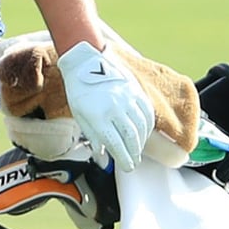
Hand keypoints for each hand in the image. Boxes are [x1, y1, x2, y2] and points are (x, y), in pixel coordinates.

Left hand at [56, 42, 153, 171]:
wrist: (85, 62)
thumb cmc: (80, 91)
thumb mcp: (80, 117)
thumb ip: (94, 138)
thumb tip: (103, 158)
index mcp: (98, 116)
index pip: (116, 144)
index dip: (124, 159)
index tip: (128, 167)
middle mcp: (114, 108)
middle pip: (131, 138)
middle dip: (134, 154)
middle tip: (133, 162)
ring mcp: (127, 98)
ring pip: (141, 127)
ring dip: (141, 142)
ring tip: (137, 150)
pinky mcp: (135, 91)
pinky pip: (147, 113)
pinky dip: (148, 127)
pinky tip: (144, 133)